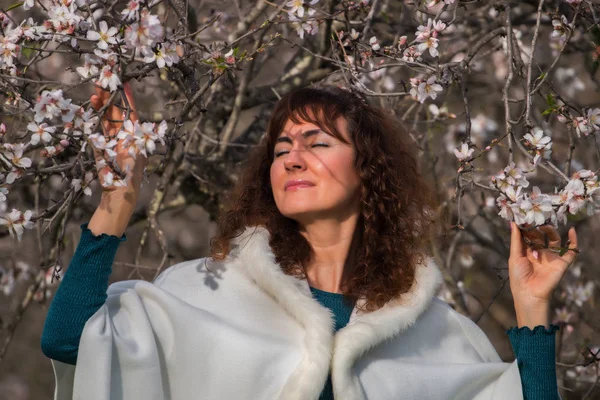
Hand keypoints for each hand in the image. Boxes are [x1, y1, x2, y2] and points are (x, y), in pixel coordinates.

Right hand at [90, 82, 145, 196]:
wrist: (119, 189)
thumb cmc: (131, 170)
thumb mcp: (135, 148)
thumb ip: (132, 132)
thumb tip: (131, 114)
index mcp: (135, 134)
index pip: (131, 111)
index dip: (127, 97)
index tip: (124, 82)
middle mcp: (124, 134)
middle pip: (117, 111)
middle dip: (111, 97)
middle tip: (104, 82)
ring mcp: (112, 138)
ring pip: (106, 117)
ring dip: (102, 104)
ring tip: (96, 90)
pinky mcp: (101, 144)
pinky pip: (98, 126)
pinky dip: (95, 115)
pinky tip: (92, 103)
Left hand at [508, 222, 577, 327]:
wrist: (529, 294)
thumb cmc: (519, 276)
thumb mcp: (515, 256)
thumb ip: (516, 239)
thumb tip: (512, 222)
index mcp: (527, 251)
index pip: (529, 235)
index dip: (528, 226)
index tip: (526, 215)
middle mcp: (540, 252)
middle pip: (542, 236)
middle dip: (539, 227)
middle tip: (536, 217)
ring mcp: (552, 257)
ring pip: (555, 240)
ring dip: (551, 231)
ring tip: (546, 225)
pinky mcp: (562, 263)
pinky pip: (571, 251)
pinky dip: (573, 241)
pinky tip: (571, 230)